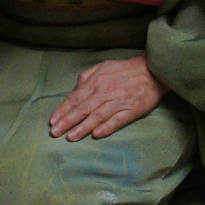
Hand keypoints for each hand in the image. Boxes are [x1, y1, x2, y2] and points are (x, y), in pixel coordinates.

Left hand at [49, 56, 166, 141]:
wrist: (152, 70)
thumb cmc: (125, 70)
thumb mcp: (102, 67)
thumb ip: (86, 77)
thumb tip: (75, 89)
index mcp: (96, 81)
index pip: (75, 98)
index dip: (63, 110)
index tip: (52, 121)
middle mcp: (105, 91)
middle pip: (82, 109)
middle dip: (67, 121)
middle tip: (55, 132)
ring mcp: (118, 101)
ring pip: (97, 116)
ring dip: (82, 127)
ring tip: (71, 137)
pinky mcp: (132, 110)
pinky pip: (117, 120)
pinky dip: (106, 127)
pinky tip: (96, 134)